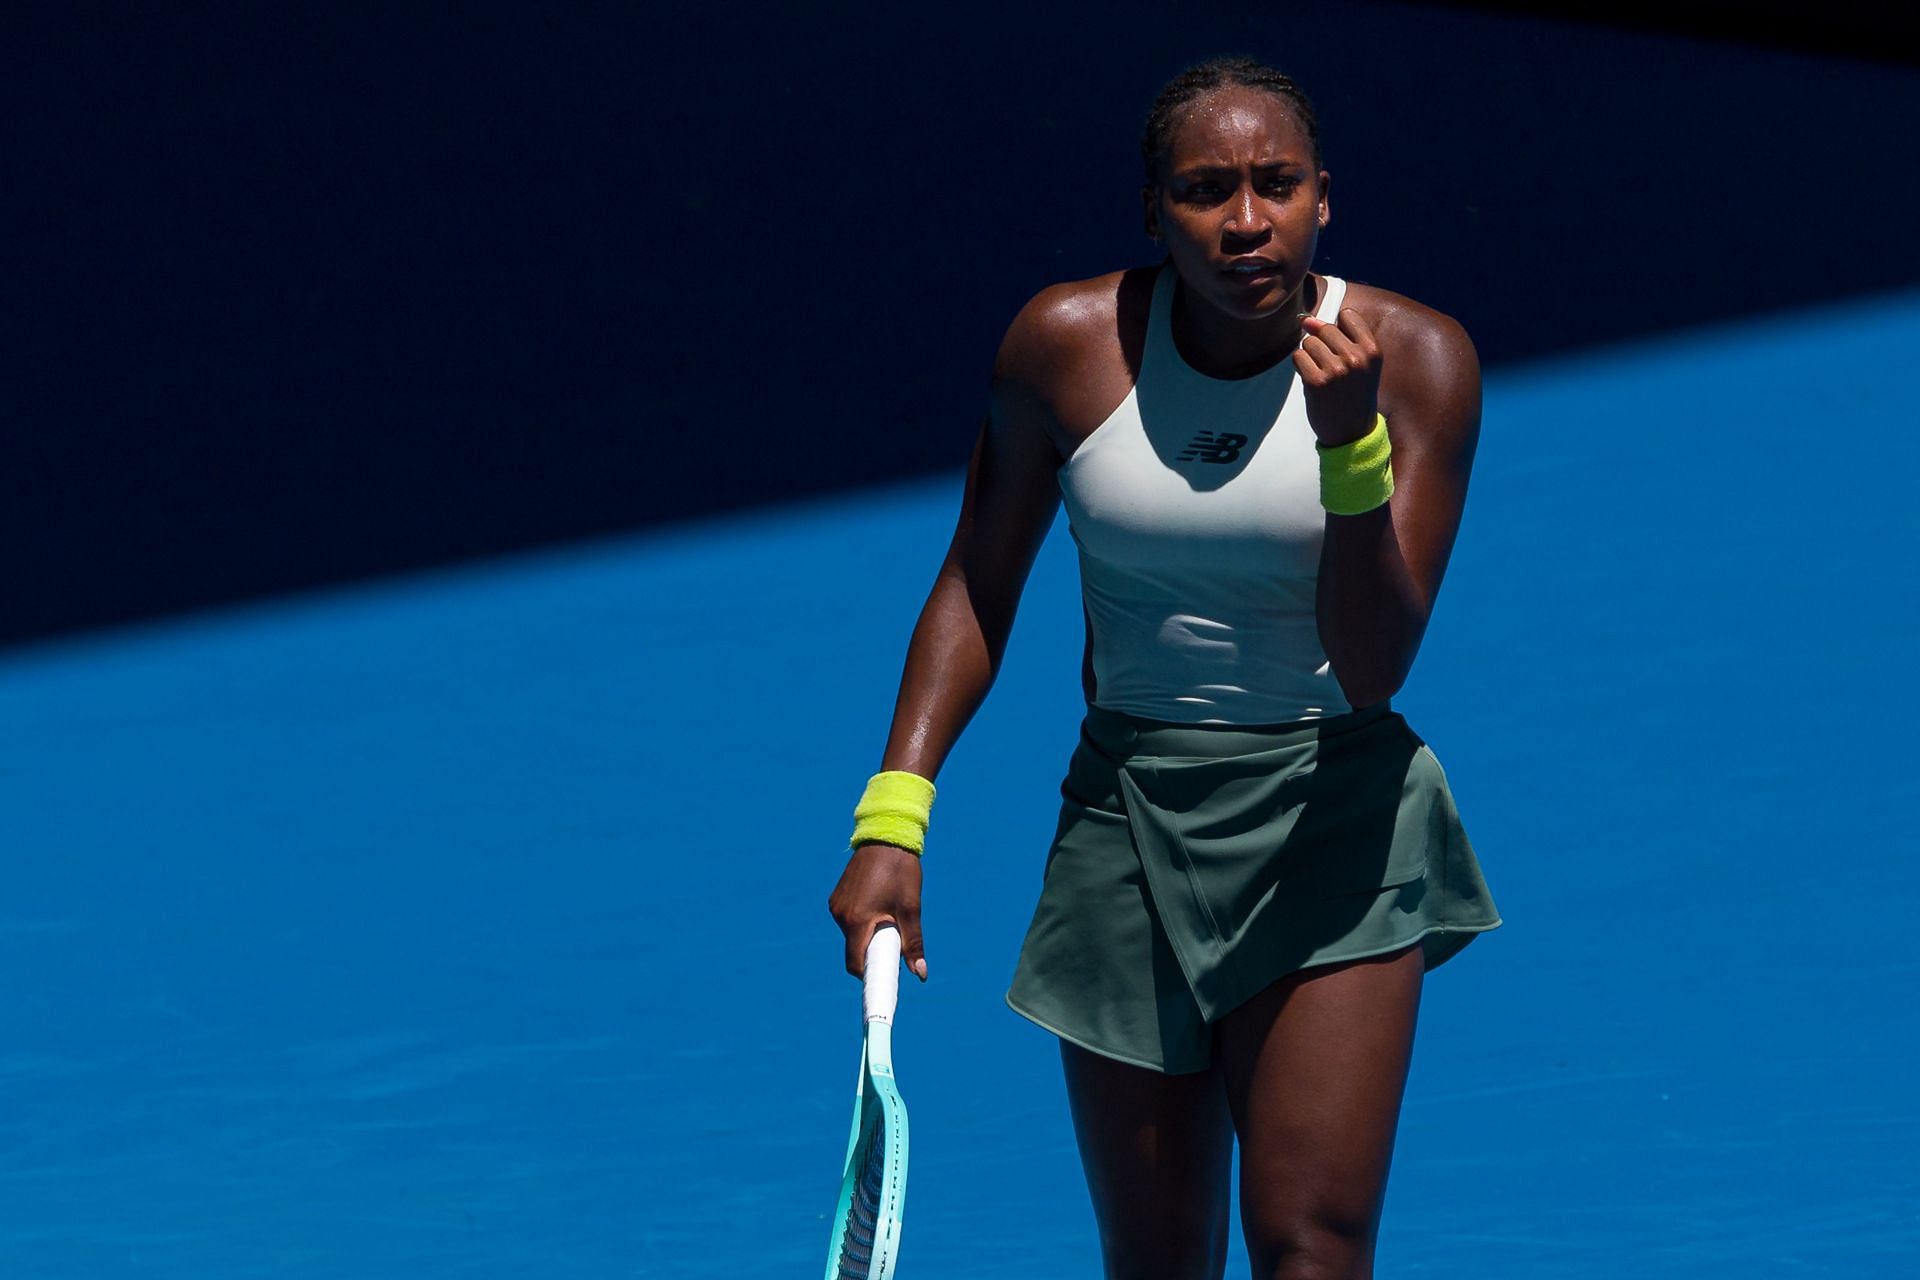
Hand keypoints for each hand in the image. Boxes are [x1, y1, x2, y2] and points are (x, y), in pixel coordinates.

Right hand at [828, 843, 927, 981]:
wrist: (886, 837)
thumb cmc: (900, 872)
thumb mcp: (911, 909)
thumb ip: (913, 944)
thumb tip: (921, 974)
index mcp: (857, 920)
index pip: (856, 963)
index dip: (869, 976)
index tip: (884, 979)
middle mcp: (841, 915)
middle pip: (854, 950)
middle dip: (873, 953)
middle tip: (894, 942)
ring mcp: (836, 905)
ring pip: (851, 935)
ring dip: (868, 935)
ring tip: (888, 916)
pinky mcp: (837, 897)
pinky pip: (847, 920)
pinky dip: (861, 923)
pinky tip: (878, 906)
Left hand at [1294, 308, 1382, 446]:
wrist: (1351, 432)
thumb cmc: (1355, 394)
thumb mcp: (1361, 364)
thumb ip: (1339, 337)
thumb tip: (1306, 320)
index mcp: (1372, 350)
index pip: (1347, 316)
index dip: (1339, 329)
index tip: (1341, 347)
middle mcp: (1356, 358)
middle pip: (1325, 329)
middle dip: (1322, 343)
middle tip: (1330, 366)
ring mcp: (1335, 370)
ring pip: (1309, 342)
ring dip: (1310, 356)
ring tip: (1322, 374)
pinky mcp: (1316, 382)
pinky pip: (1298, 357)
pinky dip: (1300, 366)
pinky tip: (1312, 379)